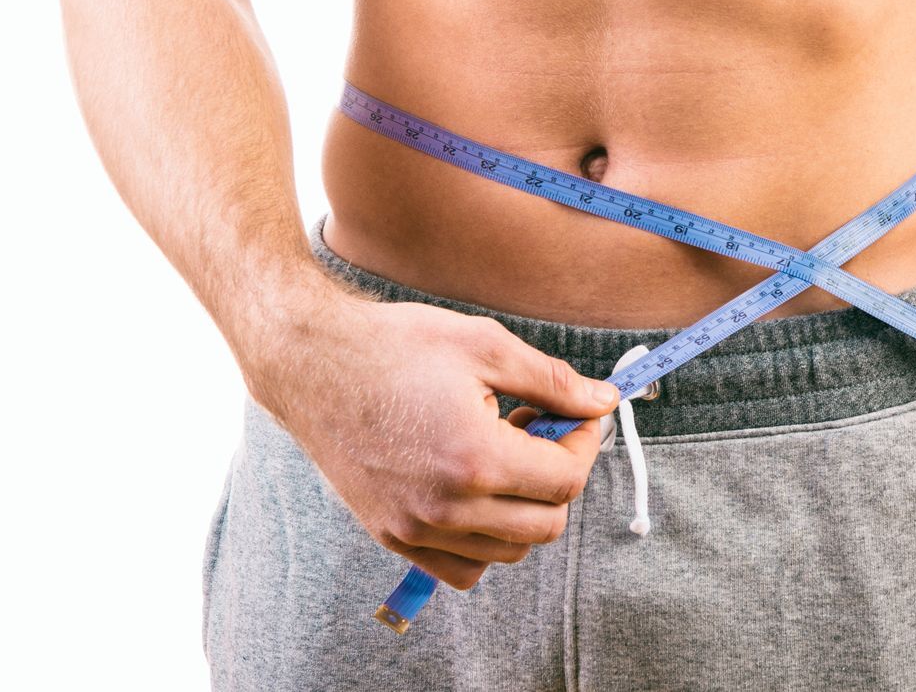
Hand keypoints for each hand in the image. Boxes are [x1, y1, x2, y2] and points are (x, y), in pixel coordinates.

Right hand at [244, 284, 618, 588]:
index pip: (566, 481)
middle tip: (540, 432)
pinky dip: (483, 541)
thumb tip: (603, 401)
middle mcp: (446, 507)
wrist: (311, 363)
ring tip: (503, 453)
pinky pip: (461, 569)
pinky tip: (476, 489)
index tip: (575, 417)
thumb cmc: (396, 346)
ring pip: (507, 552)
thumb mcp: (485, 345)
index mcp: (476, 459)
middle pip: (545, 525)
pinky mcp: (391, 535)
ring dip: (523, 510)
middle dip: (559, 480)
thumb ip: (553, 381)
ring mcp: (415, 528)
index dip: (583, 445)